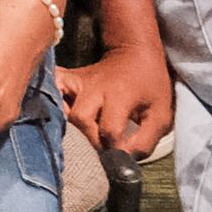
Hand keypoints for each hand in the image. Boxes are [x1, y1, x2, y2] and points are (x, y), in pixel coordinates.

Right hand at [59, 31, 176, 161]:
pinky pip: (51, 90)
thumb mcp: (160, 115)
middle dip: (91, 138)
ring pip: (62, 108)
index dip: (115, 148)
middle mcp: (95, 87)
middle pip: (81, 118)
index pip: (109, 128)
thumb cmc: (150, 85)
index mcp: (120, 94)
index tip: (121, 155)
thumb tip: (124, 159)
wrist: (135, 53)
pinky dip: (50, 103)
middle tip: (102, 146)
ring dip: (70, 127)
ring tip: (82, 136)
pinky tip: (57, 116)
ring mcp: (77, 81)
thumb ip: (145, 141)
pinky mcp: (67, 79)